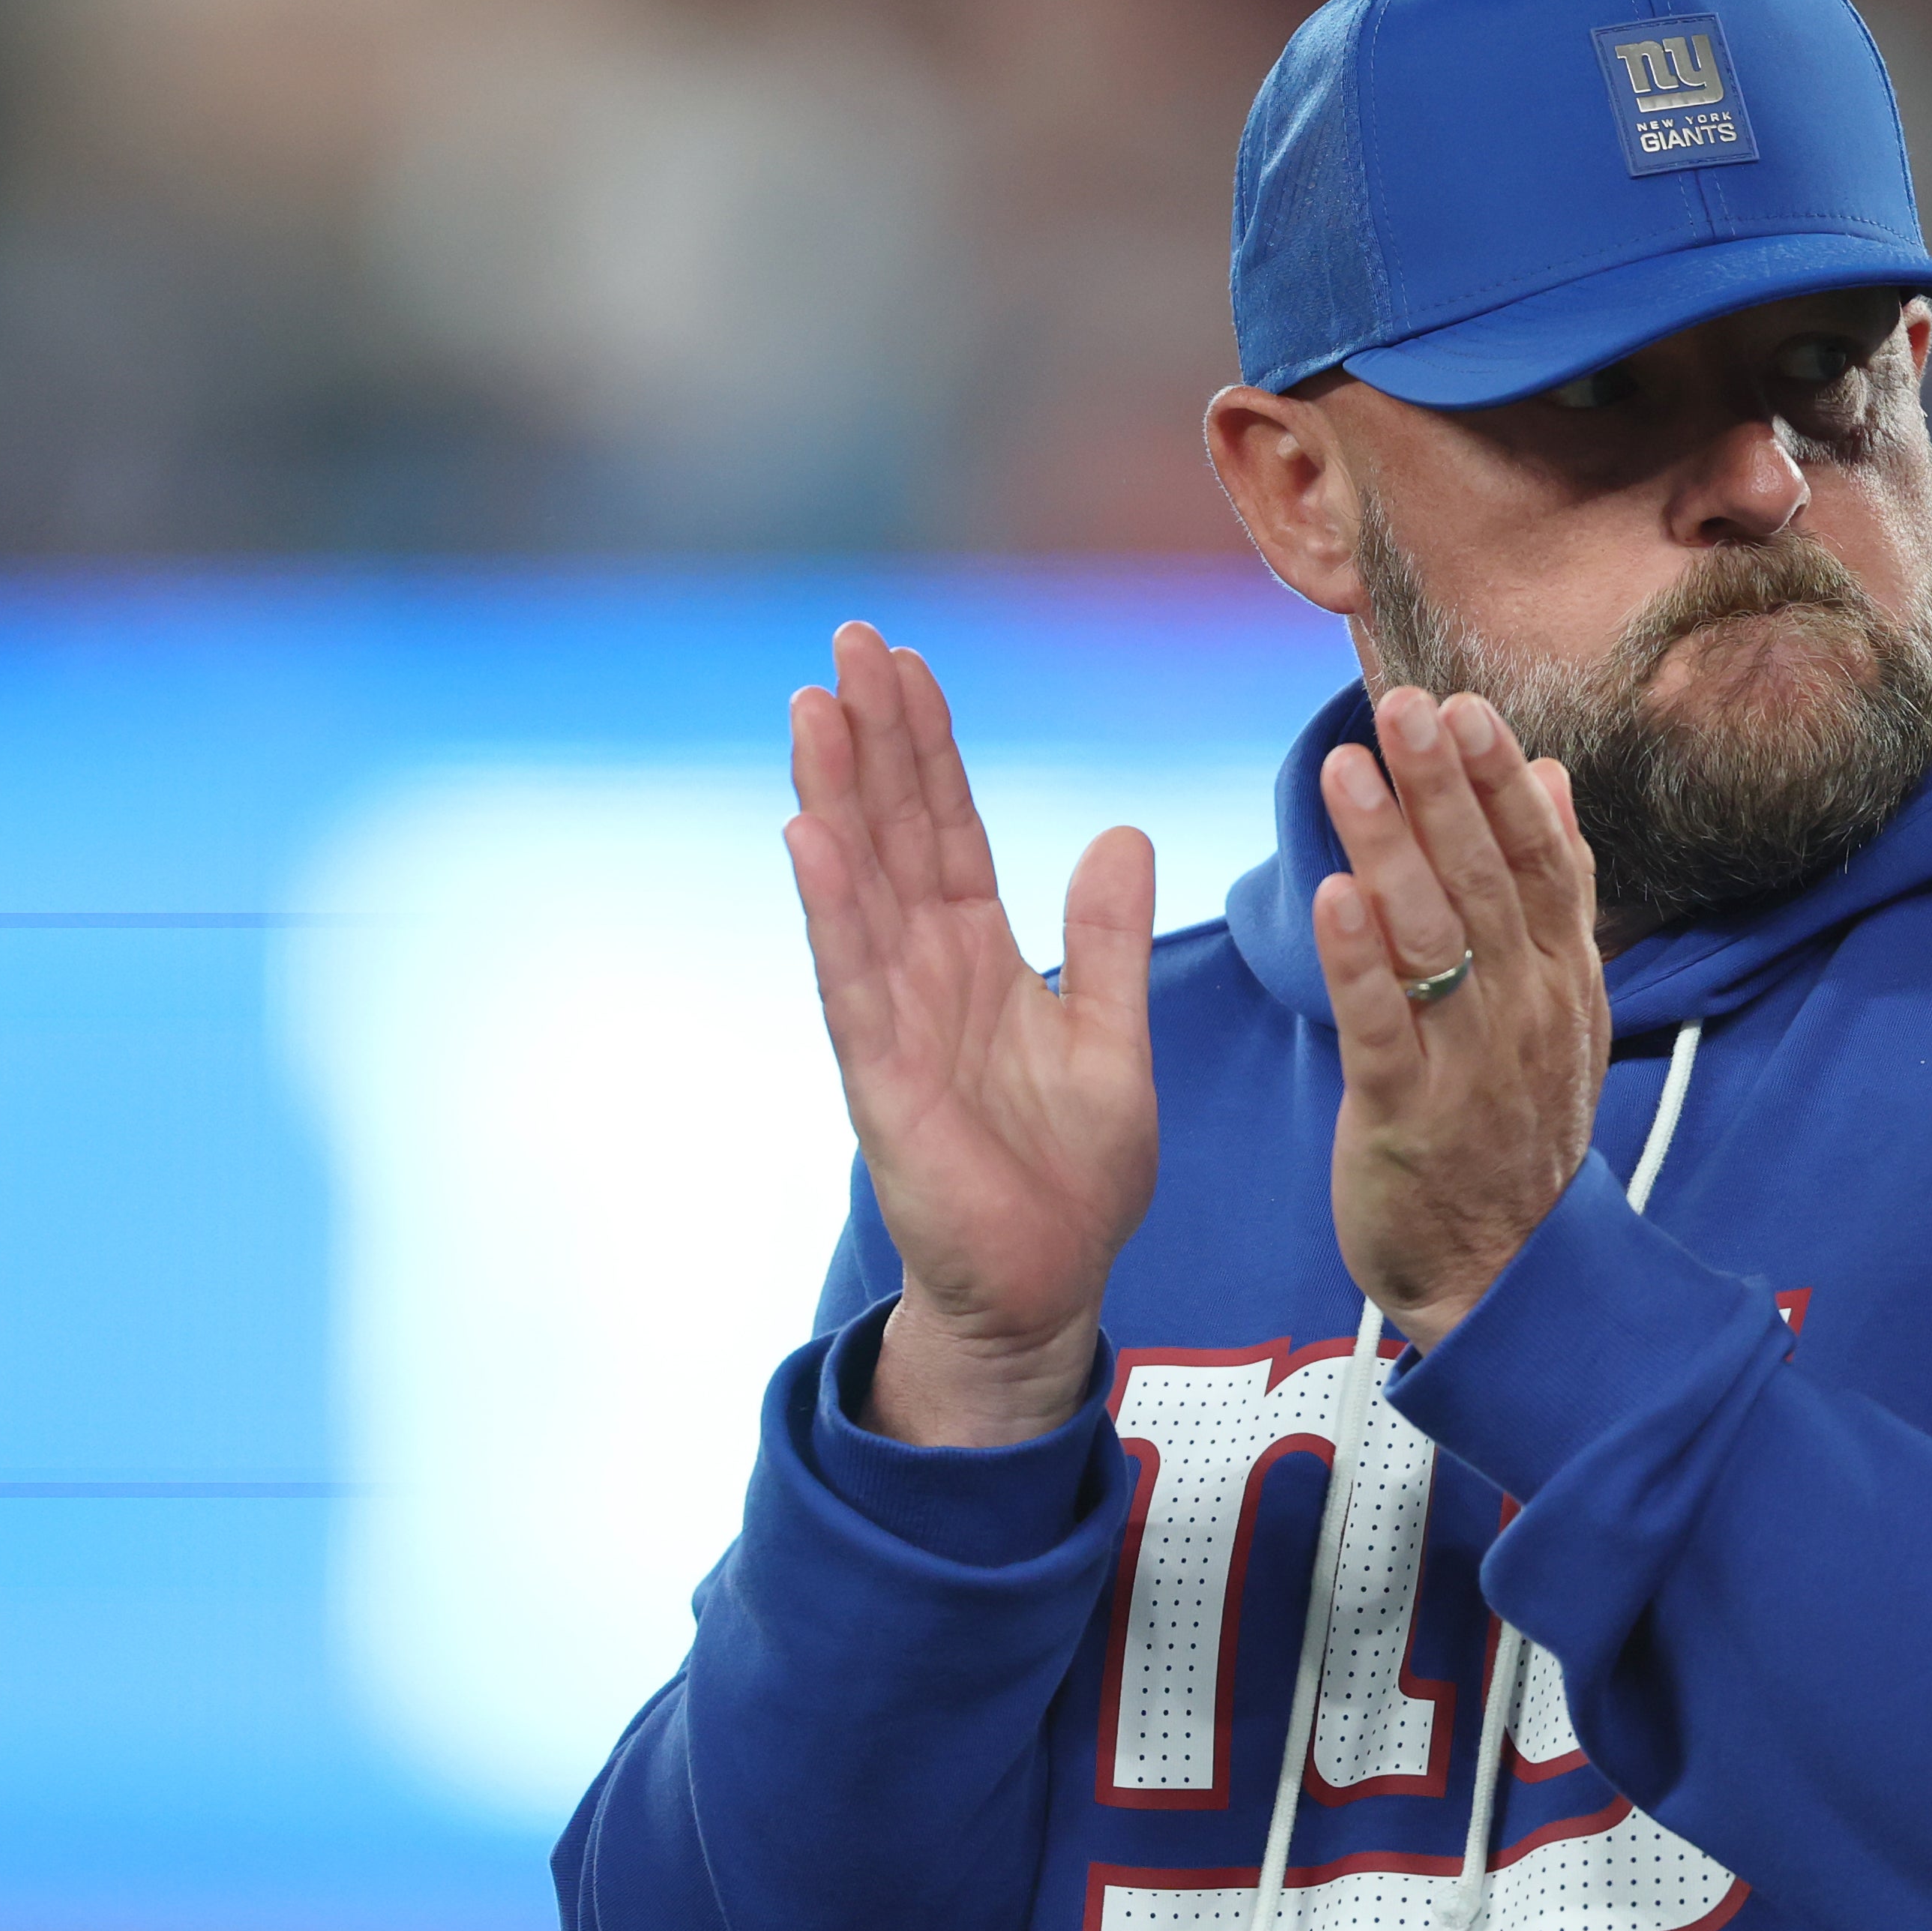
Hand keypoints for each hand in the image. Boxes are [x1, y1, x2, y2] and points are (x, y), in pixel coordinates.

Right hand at [785, 623, 1157, 1446]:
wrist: (1048, 1289)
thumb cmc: (1072, 1175)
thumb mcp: (1113, 1036)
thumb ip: (1111, 940)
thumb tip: (1122, 831)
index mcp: (983, 958)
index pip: (950, 828)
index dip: (927, 746)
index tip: (905, 661)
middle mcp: (927, 976)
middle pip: (894, 835)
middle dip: (872, 740)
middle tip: (847, 641)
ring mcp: (896, 1025)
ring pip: (861, 889)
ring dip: (836, 798)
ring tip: (814, 708)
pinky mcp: (883, 1084)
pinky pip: (852, 982)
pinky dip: (833, 910)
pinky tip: (809, 838)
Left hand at [1311, 686, 1609, 1351]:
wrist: (1502, 1274)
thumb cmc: (1512, 1129)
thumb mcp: (1557, 1007)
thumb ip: (1553, 895)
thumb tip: (1554, 780)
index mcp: (1557, 978)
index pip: (1538, 859)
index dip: (1501, 781)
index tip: (1466, 706)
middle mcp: (1523, 1010)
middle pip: (1483, 880)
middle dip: (1443, 788)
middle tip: (1403, 707)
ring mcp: (1469, 1063)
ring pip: (1431, 939)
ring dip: (1389, 848)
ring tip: (1347, 770)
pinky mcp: (1406, 1117)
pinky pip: (1381, 1027)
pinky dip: (1357, 961)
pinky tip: (1331, 897)